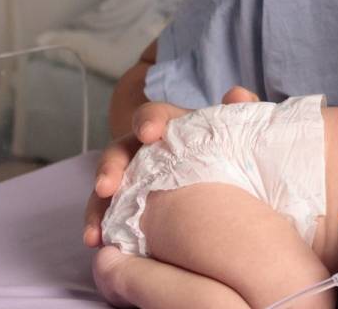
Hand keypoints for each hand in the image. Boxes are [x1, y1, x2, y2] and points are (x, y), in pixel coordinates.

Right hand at [81, 86, 258, 246]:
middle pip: (120, 151)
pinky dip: (101, 227)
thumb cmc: (236, 157)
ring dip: (97, 207)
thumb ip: (242, 114)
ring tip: (94, 231)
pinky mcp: (132, 208)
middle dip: (110, 167)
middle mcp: (148, 151)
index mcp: (173, 127)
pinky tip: (98, 242)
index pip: (153, 116)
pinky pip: (111, 216)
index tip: (149, 133)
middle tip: (106, 187)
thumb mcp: (242, 136)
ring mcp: (137, 180)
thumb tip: (236, 94)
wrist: (242, 194)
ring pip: (108, 188)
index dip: (148, 121)